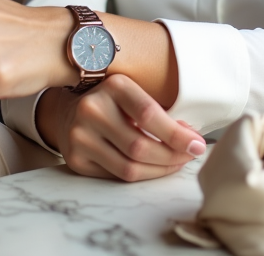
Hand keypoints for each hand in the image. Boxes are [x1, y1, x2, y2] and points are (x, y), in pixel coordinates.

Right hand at [39, 74, 206, 181]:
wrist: (66, 111)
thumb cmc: (112, 102)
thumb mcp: (132, 94)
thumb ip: (159, 112)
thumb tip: (191, 139)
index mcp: (113, 86)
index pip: (149, 114)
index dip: (176, 134)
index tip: (197, 144)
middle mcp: (92, 110)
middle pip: (140, 147)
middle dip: (172, 156)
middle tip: (190, 156)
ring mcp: (80, 136)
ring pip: (129, 168)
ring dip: (159, 170)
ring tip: (176, 163)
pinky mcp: (76, 159)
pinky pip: (116, 176)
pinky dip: (141, 175)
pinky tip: (153, 168)